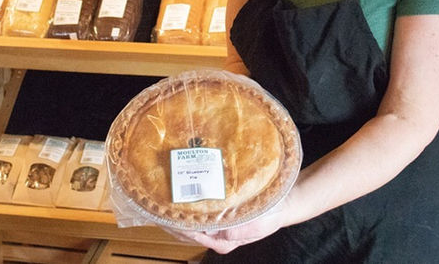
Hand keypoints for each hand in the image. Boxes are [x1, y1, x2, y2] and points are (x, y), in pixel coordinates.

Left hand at [166, 200, 287, 253]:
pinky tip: (180, 197)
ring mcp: (217, 225)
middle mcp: (216, 235)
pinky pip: (199, 213)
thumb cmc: (268, 214)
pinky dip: (188, 207)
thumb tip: (217, 228)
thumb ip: (234, 229)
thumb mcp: (253, 223)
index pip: (192, 233)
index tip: (162, 215)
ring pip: (191, 222)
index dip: (176, 225)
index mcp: (222, 240)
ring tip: (162, 201)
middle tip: (155, 205)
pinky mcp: (219, 215)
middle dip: (171, 220)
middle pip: (187, 230)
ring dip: (177, 213)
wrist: (282, 204)